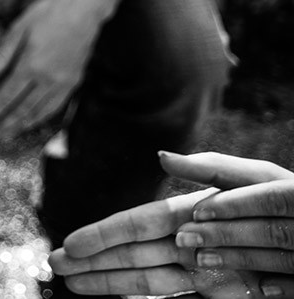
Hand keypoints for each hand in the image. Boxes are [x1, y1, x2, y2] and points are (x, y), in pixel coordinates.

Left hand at [0, 0, 101, 139]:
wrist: (85, 8)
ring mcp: (64, 82)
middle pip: (23, 110)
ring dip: (22, 126)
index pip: (7, 97)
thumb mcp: (19, 28)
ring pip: (40, 112)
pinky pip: (55, 106)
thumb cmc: (49, 12)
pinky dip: (41, 117)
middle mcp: (49, 78)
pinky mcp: (74, 80)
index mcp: (31, 64)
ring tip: (6, 136)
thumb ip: (1, 54)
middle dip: (4, 126)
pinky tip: (32, 121)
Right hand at [49, 151, 293, 297]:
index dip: (102, 234)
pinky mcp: (219, 289)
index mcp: (196, 209)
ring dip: (106, 280)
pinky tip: (113, 292)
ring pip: (144, 276)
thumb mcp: (262, 181)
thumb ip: (212, 169)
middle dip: (91, 260)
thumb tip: (160, 158)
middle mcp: (192, 238)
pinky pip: (169, 292)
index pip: (138, 224)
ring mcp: (203, 267)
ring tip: (71, 284)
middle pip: (131, 252)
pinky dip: (137, 291)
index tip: (71, 243)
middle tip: (54, 265)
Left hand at [170, 152, 293, 277]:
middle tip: (184, 237)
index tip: (196, 211)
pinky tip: (258, 288)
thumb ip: (217, 170)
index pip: (268, 194)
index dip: (233, 204)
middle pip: (269, 229)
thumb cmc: (276, 195)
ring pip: (280, 256)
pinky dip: (280, 286)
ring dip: (238, 258)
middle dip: (225, 233)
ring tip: (201, 258)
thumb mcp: (257, 178)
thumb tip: (163, 157)